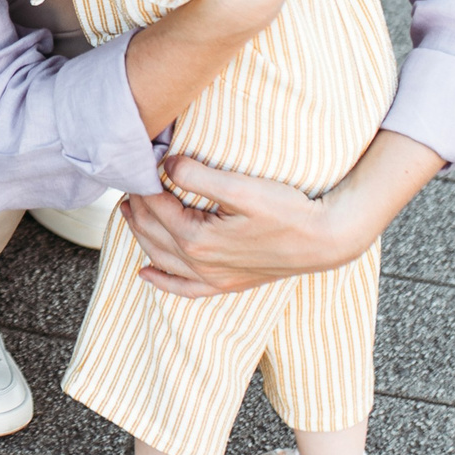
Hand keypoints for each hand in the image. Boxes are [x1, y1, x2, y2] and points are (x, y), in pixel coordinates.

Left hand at [124, 130, 444, 295]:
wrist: (325, 240)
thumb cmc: (288, 210)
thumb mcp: (241, 187)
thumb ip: (198, 176)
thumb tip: (166, 165)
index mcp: (197, 239)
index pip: (156, 208)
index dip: (142, 185)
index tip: (138, 166)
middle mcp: (199, 264)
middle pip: (153, 233)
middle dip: (137, 208)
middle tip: (129, 185)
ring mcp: (213, 278)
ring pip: (162, 258)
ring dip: (141, 236)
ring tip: (130, 213)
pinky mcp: (227, 284)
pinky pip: (185, 289)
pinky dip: (162, 282)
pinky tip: (146, 274)